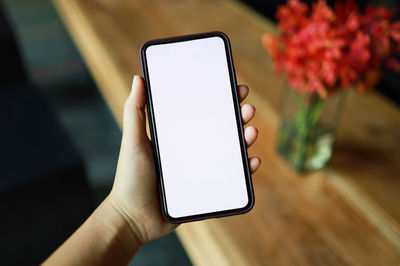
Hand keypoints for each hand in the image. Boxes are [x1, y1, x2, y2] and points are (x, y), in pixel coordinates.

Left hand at [107, 75, 260, 245]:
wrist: (133, 218)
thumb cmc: (130, 178)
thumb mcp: (132, 141)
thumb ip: (135, 111)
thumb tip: (139, 78)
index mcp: (177, 135)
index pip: (202, 111)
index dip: (219, 98)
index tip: (234, 85)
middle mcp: (191, 149)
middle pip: (221, 128)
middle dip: (238, 116)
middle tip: (248, 109)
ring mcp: (201, 169)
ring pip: (230, 151)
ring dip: (245, 139)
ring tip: (251, 131)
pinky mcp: (207, 188)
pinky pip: (231, 178)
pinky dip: (244, 169)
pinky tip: (253, 161)